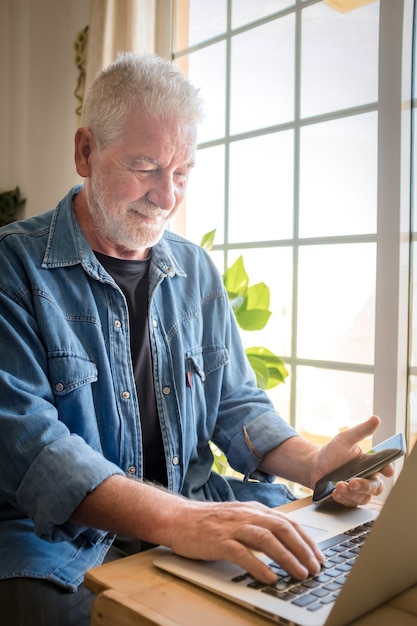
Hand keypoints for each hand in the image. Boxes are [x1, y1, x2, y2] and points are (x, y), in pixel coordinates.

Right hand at [169, 499, 323, 583]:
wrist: (178, 518)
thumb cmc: (208, 522)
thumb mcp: (239, 518)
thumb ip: (259, 525)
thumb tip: (285, 543)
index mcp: (254, 510)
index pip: (288, 522)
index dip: (306, 540)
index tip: (318, 556)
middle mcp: (246, 515)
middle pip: (282, 529)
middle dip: (302, 549)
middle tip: (314, 568)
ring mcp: (232, 527)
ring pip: (266, 539)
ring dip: (287, 557)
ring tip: (299, 574)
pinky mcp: (218, 541)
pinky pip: (242, 553)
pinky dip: (258, 565)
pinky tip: (269, 577)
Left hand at [310, 415, 393, 506]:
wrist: (313, 466)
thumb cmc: (332, 453)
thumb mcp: (345, 439)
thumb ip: (361, 431)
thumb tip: (376, 419)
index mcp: (370, 464)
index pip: (384, 467)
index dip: (387, 469)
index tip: (385, 470)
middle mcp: (367, 478)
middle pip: (376, 487)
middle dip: (365, 486)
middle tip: (353, 481)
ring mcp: (358, 491)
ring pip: (363, 498)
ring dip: (352, 493)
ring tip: (339, 485)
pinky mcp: (348, 499)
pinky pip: (350, 503)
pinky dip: (343, 498)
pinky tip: (335, 492)